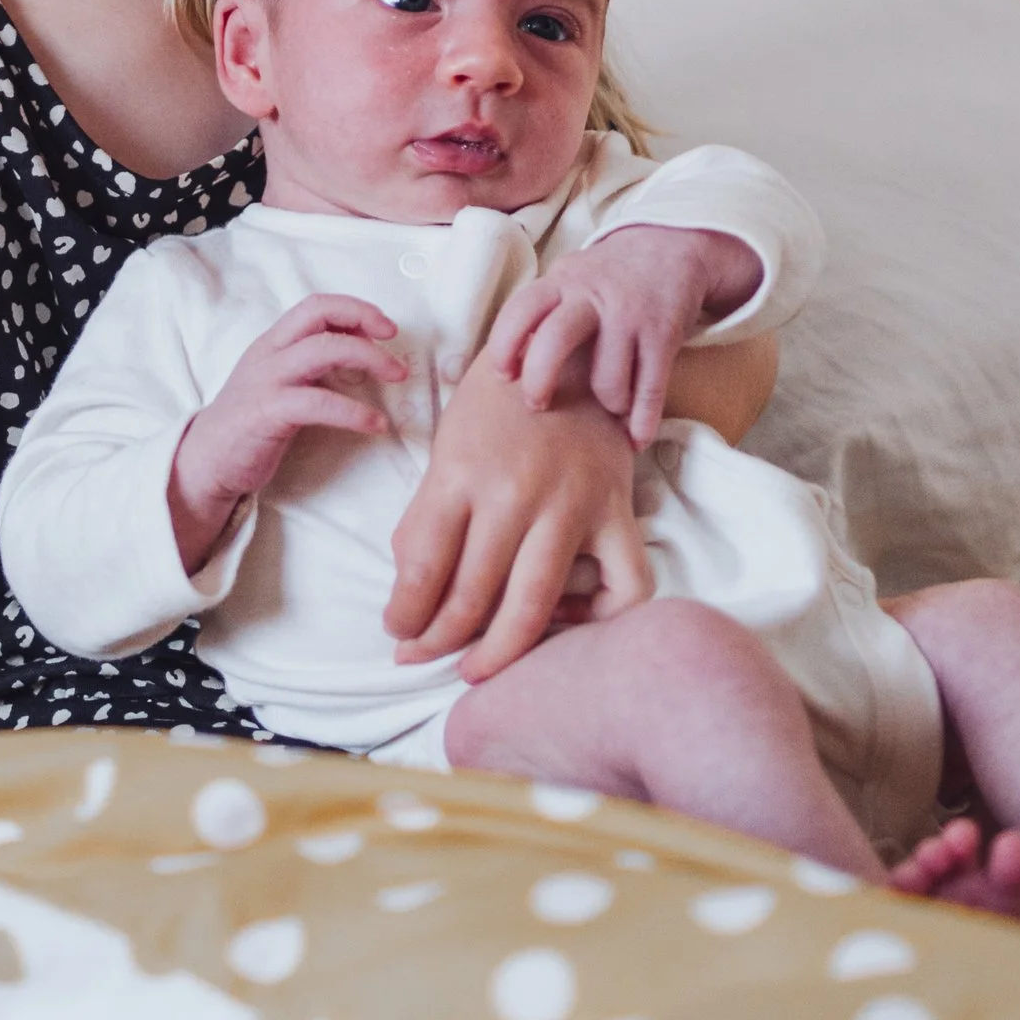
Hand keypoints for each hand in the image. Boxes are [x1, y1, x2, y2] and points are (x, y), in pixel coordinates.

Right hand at [168, 296, 399, 572]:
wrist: (205, 461)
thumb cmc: (249, 423)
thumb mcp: (278, 381)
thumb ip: (309, 363)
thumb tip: (358, 350)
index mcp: (273, 342)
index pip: (316, 305)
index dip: (354, 308)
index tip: (384, 326)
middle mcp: (269, 353)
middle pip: (319, 314)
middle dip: (363, 319)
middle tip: (394, 342)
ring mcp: (267, 380)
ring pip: (323, 349)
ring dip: (368, 358)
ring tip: (396, 376)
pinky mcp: (267, 413)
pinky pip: (319, 402)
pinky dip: (353, 411)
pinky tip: (375, 424)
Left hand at [385, 367, 650, 679]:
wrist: (569, 351)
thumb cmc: (496, 407)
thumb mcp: (446, 448)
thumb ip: (425, 518)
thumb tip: (409, 590)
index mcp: (461, 473)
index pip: (424, 568)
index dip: (405, 615)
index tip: (396, 633)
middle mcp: (515, 493)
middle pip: (472, 597)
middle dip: (438, 642)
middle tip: (421, 658)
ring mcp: (571, 504)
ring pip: (534, 606)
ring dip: (499, 653)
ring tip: (477, 667)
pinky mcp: (617, 511)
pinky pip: (623, 587)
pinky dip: (599, 620)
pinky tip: (567, 624)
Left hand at [473, 224, 760, 444]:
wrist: (670, 243)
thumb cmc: (607, 276)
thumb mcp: (570, 279)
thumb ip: (544, 313)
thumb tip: (501, 369)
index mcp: (561, 283)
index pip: (522, 309)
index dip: (505, 345)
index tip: (501, 376)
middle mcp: (593, 297)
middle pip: (556, 340)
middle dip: (541, 381)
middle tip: (537, 405)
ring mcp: (630, 316)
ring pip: (607, 378)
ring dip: (606, 405)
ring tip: (608, 410)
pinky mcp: (664, 334)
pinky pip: (650, 389)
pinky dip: (641, 422)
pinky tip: (634, 438)